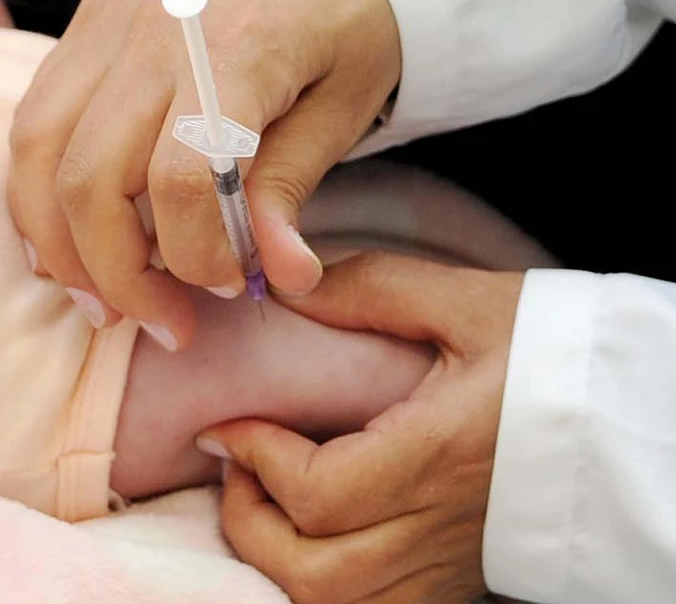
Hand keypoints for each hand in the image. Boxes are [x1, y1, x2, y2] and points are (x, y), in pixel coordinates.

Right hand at [7, 0, 399, 348]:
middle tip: (155, 319)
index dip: (195, 255)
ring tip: (96, 297)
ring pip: (38, 150)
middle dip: (113, 272)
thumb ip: (292, 190)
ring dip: (56, 241)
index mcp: (235, 46)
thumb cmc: (343, 31)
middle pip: (89, 175)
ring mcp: (108, 21)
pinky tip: (67, 238)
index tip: (225, 289)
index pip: (183, 178)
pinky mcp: (86, 24)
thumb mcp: (343, 111)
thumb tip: (279, 275)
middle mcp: (156, 28)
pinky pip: (34, 119)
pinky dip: (39, 191)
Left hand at [199, 253, 523, 602]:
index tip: (230, 425)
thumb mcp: (469, 302)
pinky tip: (310, 538)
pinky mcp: (456, 581)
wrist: (632, 416)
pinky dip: (321, 585)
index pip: (319, 492)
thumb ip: (371, 290)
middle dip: (250, 524)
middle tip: (239, 466)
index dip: (255, 460)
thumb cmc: (553, 353)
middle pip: (314, 573)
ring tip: (267, 501)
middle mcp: (440, 526)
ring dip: (278, 560)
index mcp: (439, 455)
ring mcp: (448, 564)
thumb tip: (284, 289)